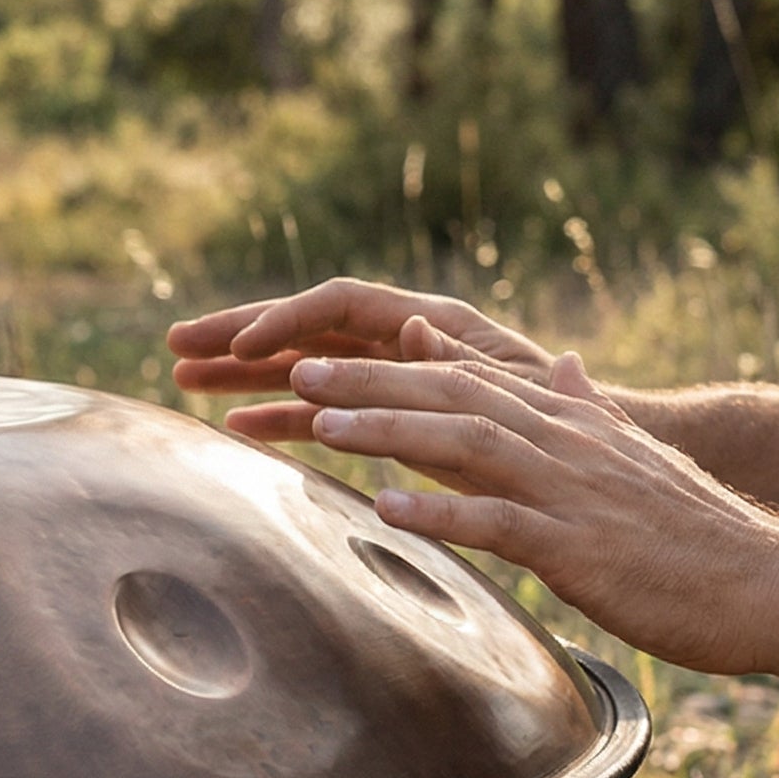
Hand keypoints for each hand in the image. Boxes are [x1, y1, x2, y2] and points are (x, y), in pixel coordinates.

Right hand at [168, 278, 558, 443]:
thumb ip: (464, 364)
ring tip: (180, 377)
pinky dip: (280, 416)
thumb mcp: (518, 394)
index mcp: (435, 324)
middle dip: (239, 333)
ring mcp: (390, 379)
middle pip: (306, 326)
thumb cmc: (574, 426)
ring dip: (242, 371)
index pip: (340, 305)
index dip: (285, 320)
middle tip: (175, 341)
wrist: (603, 473)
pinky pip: (323, 411)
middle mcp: (404, 341)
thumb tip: (410, 331)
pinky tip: (237, 426)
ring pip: (303, 365)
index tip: (240, 346)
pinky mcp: (389, 418)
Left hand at [288, 337, 778, 676]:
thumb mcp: (632, 454)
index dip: (395, 364)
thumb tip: (560, 363)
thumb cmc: (692, 532)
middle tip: (297, 372)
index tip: (329, 350)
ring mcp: (571, 492)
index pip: (469, 379)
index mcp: (571, 422)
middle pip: (451, 398)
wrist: (768, 583)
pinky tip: (384, 508)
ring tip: (318, 423)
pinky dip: (439, 513)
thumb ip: (584, 408)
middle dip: (370, 383)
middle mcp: (566, 443)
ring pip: (465, 445)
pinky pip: (496, 524)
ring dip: (388, 431)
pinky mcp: (577, 547)